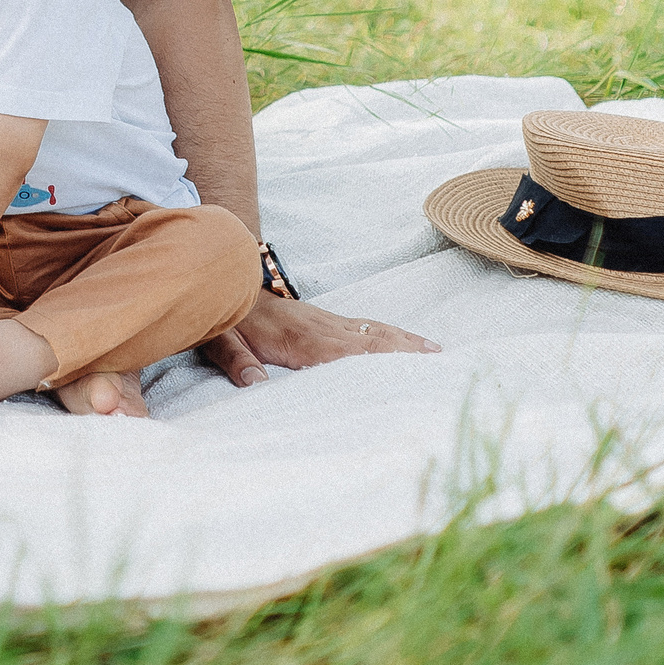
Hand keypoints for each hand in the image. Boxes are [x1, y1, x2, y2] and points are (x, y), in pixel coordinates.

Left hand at [199, 290, 440, 383]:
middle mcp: (321, 327)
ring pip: (371, 328)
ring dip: (403, 339)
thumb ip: (237, 361)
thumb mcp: (221, 340)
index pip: (347, 350)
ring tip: (435, 350)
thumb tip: (255, 385)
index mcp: (301, 338)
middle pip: (371, 338)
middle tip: (442, 360)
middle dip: (406, 349)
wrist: (224, 279)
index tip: (410, 365)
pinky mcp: (323, 319)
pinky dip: (388, 332)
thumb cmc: (225, 317)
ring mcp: (325, 321)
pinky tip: (402, 340)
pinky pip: (362, 326)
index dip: (380, 357)